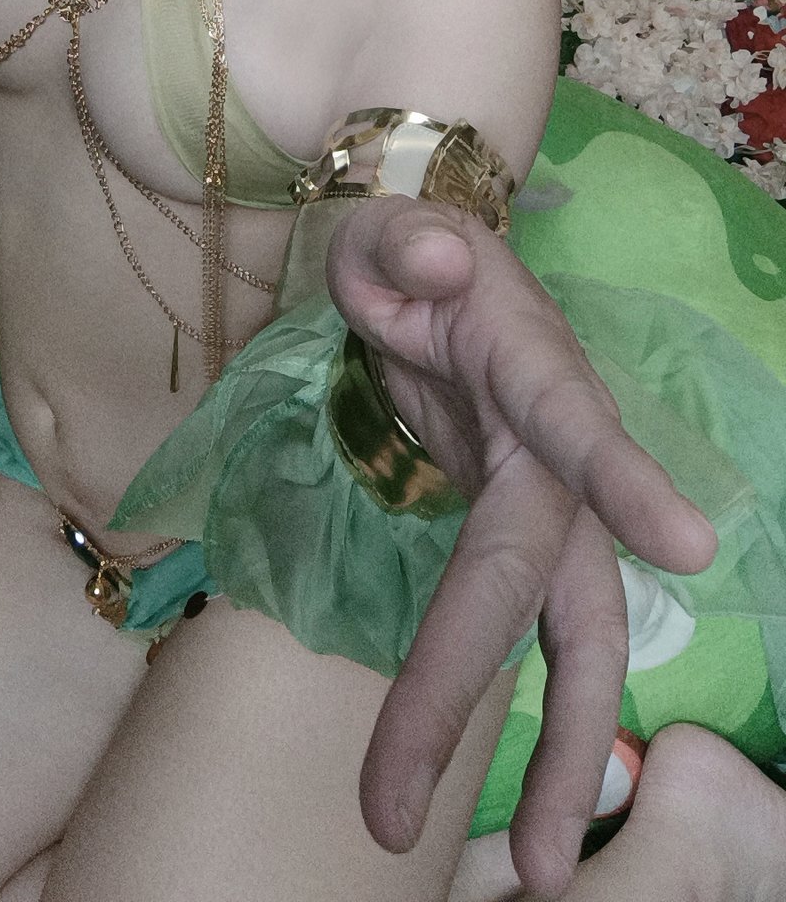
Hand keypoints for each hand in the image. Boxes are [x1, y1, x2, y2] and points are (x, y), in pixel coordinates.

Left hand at [325, 196, 717, 896]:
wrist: (423, 278)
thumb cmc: (410, 257)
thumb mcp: (383, 232)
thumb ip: (399, 245)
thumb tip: (433, 261)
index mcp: (527, 367)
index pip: (577, 422)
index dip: (624, 478)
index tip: (686, 542)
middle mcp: (556, 451)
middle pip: (559, 587)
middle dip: (547, 715)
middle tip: (538, 858)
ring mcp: (544, 503)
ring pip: (574, 637)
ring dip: (565, 752)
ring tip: (550, 872)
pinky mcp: (515, 536)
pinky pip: (525, 636)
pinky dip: (517, 718)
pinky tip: (510, 809)